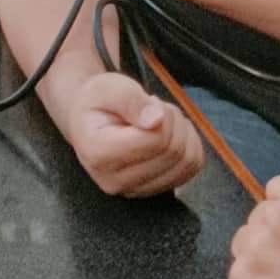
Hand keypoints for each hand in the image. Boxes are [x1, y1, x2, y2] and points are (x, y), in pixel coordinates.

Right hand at [64, 71, 204, 195]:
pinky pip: (190, 169)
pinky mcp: (151, 191)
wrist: (89, 121)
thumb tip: (157, 120)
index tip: (149, 101)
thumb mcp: (109, 87)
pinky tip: (170, 134)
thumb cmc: (99, 102)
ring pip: (187, 162)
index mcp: (99, 154)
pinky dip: (190, 146)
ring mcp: (134, 190)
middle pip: (174, 151)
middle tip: (155, 108)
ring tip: (160, 121)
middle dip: (174, 121)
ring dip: (183, 133)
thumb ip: (131, 100)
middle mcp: (114, 181)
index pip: (157, 140)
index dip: (164, 114)